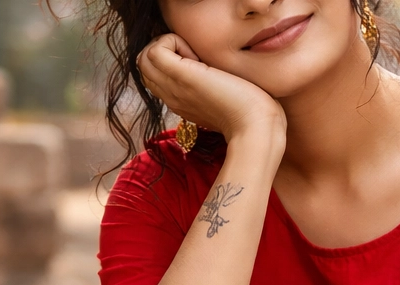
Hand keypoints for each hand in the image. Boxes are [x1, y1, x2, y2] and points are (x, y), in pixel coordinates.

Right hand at [138, 34, 285, 145]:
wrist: (256, 127)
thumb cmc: (250, 113)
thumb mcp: (222, 95)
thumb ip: (209, 84)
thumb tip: (208, 65)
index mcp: (181, 101)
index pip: (155, 74)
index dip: (172, 59)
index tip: (199, 64)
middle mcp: (172, 97)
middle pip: (144, 65)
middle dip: (166, 50)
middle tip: (196, 58)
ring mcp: (175, 89)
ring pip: (143, 58)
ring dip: (167, 46)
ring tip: (195, 58)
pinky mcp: (182, 78)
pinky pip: (154, 50)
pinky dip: (173, 42)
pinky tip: (197, 57)